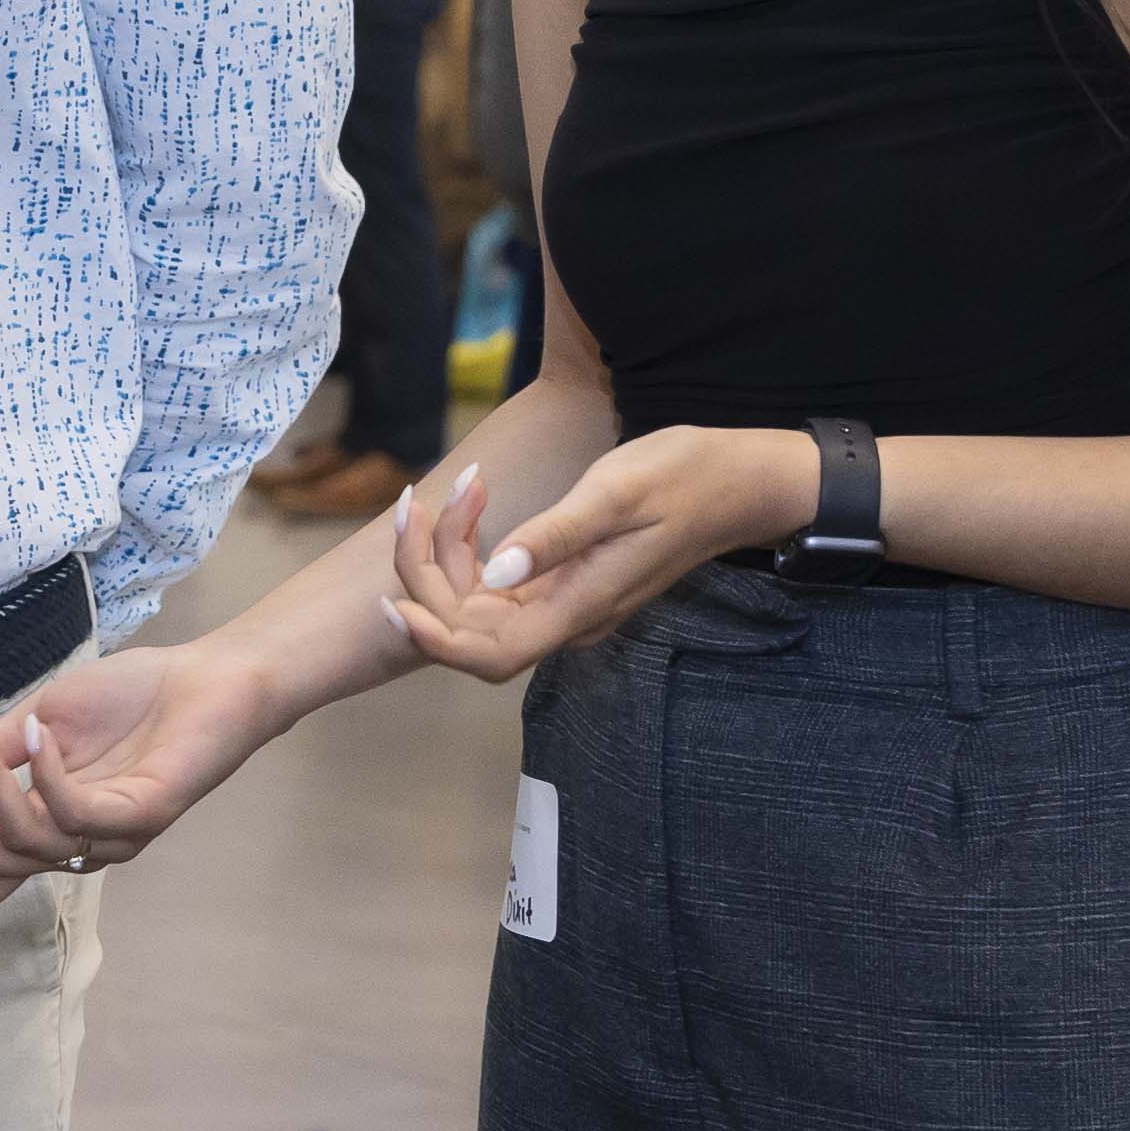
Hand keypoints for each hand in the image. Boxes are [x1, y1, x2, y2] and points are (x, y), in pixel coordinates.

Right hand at [0, 639, 267, 920]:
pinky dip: (47, 774)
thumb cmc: (129, 700)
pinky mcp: (143, 817)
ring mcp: (111, 837)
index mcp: (50, 827)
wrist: (209, 678)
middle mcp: (78, 845)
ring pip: (26, 837)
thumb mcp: (38, 722)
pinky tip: (40, 732)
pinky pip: (78, 814)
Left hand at [384, 431, 809, 683]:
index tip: (392, 603)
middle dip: (425, 577)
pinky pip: (502, 583)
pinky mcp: (567, 581)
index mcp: (579, 606)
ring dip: (447, 554)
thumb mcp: (616, 492)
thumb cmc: (683, 476)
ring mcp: (567, 601)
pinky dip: (473, 547)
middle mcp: (568, 617)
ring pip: (481, 603)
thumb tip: (497, 573)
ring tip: (453, 487)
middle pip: (471, 631)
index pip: (489, 654)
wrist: (737, 481)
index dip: (434, 640)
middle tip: (412, 504)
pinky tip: (475, 497)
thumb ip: (556, 536)